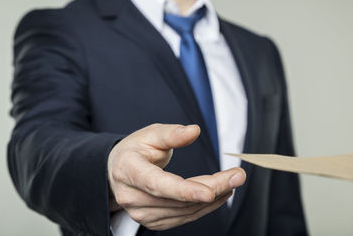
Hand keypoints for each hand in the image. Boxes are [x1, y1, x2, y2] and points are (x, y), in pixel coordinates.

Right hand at [107, 124, 245, 230]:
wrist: (117, 170)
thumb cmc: (135, 150)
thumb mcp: (150, 134)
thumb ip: (172, 133)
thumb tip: (194, 131)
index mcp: (129, 170)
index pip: (157, 184)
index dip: (184, 190)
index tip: (210, 191)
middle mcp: (132, 196)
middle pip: (177, 199)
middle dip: (212, 188)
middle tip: (237, 176)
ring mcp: (141, 213)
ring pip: (184, 211)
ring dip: (212, 199)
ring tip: (231, 182)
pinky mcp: (152, 221)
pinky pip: (183, 218)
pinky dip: (204, 207)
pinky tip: (217, 194)